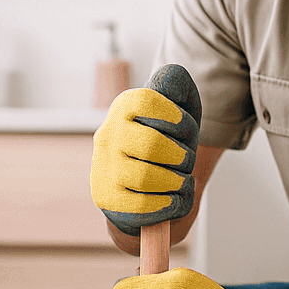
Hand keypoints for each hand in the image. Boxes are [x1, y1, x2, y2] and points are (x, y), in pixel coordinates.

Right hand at [90, 65, 200, 235]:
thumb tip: (171, 82)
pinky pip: (141, 206)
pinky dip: (168, 204)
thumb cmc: (168, 141)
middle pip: (151, 143)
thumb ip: (177, 85)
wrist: (145, 186)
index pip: (146, 100)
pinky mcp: (106, 198)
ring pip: (144, 177)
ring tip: (180, 181)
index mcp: (124, 106)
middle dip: (181, 155)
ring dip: (176, 182)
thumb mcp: (179, 109)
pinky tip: (173, 198)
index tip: (184, 128)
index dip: (175, 115)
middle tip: (186, 161)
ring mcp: (102, 168)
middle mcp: (106, 134)